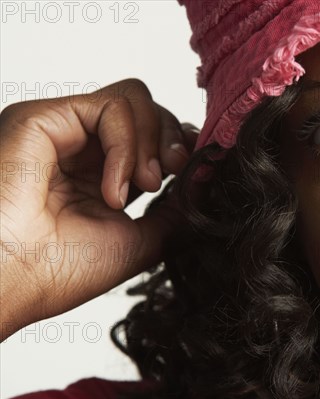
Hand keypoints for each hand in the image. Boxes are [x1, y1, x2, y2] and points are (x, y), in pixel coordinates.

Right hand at [0, 79, 197, 340]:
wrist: (14, 282)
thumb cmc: (60, 270)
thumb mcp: (141, 239)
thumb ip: (176, 209)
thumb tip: (205, 178)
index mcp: (102, 173)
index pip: (152, 136)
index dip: (179, 145)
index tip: (192, 169)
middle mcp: (83, 147)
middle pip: (149, 110)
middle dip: (172, 139)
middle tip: (170, 176)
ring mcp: (63, 130)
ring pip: (134, 100)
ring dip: (150, 144)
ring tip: (141, 188)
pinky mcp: (44, 116)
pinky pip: (111, 107)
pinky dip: (125, 147)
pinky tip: (113, 188)